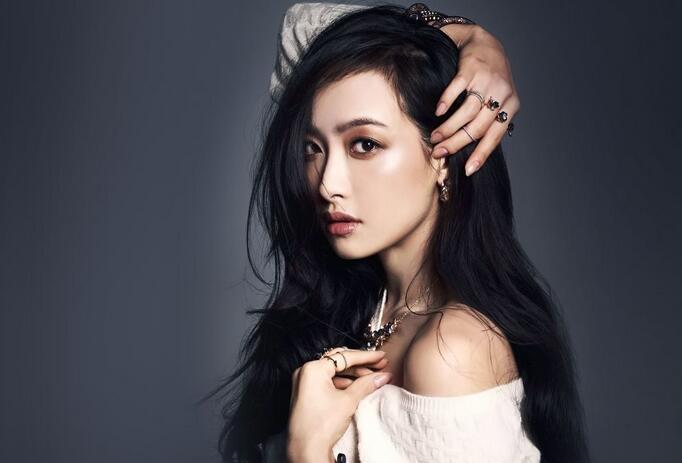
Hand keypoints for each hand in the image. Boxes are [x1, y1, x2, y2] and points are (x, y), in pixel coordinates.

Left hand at [286, 349, 391, 461]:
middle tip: (380, 366)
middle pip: (338, 362)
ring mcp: (304, 383)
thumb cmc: (322, 424)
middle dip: (361, 365)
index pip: (344, 357)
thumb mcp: (349, 400)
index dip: (366, 357)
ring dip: (354, 375)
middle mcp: (306, 372)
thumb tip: (383, 376)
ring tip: (372, 378)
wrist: (306, 450)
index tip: (381, 356)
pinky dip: (343, 383)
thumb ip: (366, 384)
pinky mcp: (306, 394)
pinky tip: (358, 387)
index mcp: (313, 368)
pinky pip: (327, 382)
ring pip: (334, 372)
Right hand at [431, 24, 520, 176]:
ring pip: (466, 113)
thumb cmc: (491, 77)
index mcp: (511, 105)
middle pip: (477, 127)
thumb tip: (475, 151)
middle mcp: (501, 94)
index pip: (495, 136)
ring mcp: (486, 81)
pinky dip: (446, 103)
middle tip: (439, 152)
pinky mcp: (471, 69)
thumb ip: (491, 121)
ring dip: (448, 128)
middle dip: (456, 143)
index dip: (480, 154)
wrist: (484, 42)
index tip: (468, 170)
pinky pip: (456, 90)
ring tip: (435, 137)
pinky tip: (437, 112)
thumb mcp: (500, 99)